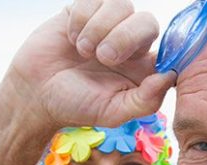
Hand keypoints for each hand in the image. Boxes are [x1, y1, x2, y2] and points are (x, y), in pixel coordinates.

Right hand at [7, 0, 175, 130]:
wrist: (36, 93)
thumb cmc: (77, 106)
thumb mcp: (114, 112)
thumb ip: (147, 100)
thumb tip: (170, 76)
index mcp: (144, 68)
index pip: (170, 48)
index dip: (166, 47)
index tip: (146, 58)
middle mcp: (131, 43)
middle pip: (147, 22)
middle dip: (125, 37)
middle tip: (103, 58)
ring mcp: (109, 24)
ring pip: (122, 4)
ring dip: (100, 28)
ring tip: (82, 50)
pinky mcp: (86, 9)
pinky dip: (81, 19)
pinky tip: (71, 38)